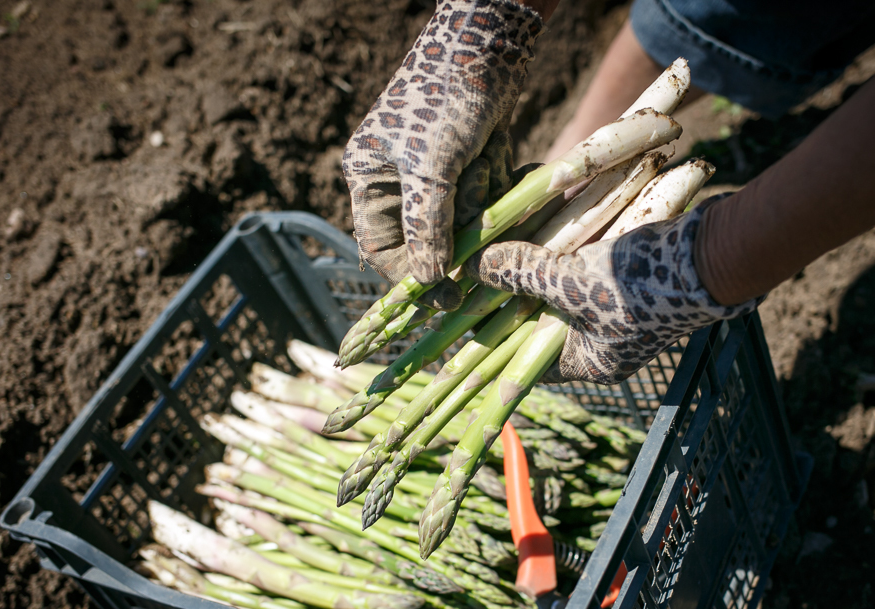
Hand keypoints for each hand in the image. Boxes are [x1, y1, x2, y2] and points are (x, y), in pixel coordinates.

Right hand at [342, 0, 543, 309]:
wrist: (488, 43)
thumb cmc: (446, 99)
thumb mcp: (431, 167)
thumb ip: (427, 225)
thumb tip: (426, 279)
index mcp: (371, 178)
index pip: (381, 248)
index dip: (410, 276)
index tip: (444, 298)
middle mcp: (399, 179)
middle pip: (430, 236)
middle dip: (458, 226)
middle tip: (481, 219)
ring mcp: (438, 172)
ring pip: (463, 219)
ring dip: (482, 198)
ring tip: (485, 155)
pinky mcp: (471, 162)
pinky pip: (486, 196)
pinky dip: (499, 182)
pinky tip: (504, 152)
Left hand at [465, 195, 759, 382]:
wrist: (715, 253)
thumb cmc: (644, 284)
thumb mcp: (573, 281)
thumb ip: (522, 273)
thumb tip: (473, 267)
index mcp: (589, 361)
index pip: (525, 360)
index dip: (490, 339)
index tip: (459, 315)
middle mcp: (601, 339)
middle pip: (538, 315)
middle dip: (509, 288)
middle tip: (474, 266)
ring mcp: (615, 304)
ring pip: (558, 281)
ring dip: (532, 257)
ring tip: (496, 234)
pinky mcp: (626, 269)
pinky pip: (581, 257)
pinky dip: (561, 236)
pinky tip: (536, 210)